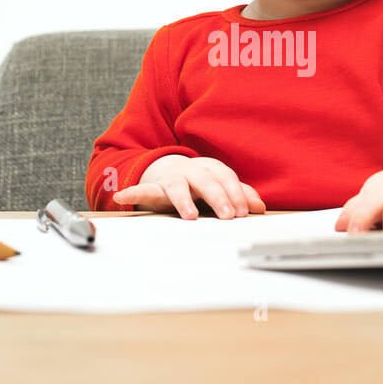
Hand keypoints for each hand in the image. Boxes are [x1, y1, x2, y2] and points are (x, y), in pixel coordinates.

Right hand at [112, 155, 265, 219]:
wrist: (168, 168)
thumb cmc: (200, 181)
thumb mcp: (220, 186)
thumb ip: (240, 195)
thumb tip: (259, 207)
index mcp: (212, 170)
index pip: (226, 178)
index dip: (236, 193)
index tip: (243, 212)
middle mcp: (193, 171)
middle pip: (207, 181)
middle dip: (218, 197)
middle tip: (227, 215)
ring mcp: (173, 179)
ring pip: (179, 186)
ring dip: (184, 200)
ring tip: (189, 216)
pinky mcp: (155, 188)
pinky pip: (143, 189)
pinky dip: (133, 192)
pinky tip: (123, 196)